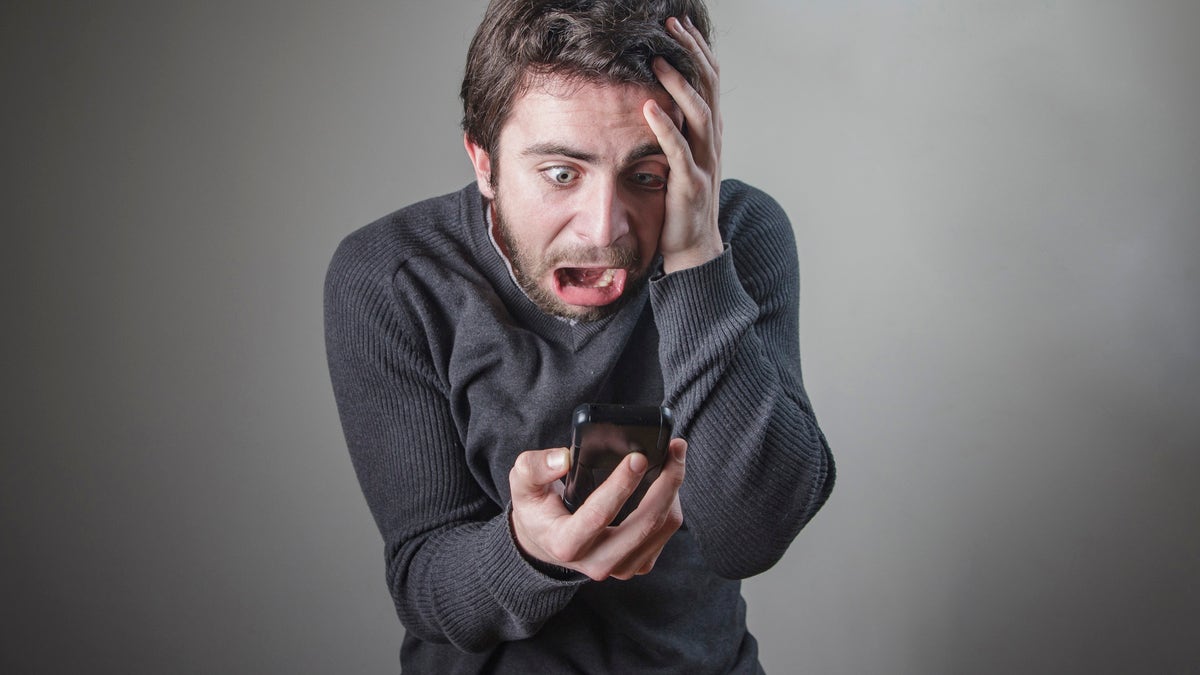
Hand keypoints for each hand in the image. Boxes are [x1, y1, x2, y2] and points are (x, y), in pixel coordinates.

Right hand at [509, 439, 686, 580]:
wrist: (546, 542)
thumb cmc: (538, 509)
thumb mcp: (523, 484)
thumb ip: (535, 467)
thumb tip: (564, 459)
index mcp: (566, 543)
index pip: (599, 515)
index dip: (621, 484)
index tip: (639, 457)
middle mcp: (596, 562)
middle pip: (643, 524)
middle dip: (665, 484)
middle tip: (675, 449)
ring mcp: (619, 567)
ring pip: (661, 528)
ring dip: (673, 491)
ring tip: (675, 458)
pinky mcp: (636, 564)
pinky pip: (665, 534)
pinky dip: (671, 505)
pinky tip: (668, 482)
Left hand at [644, 16, 723, 273]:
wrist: (692, 246)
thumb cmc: (680, 200)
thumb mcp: (680, 156)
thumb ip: (676, 128)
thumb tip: (658, 97)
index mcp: (709, 132)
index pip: (708, 80)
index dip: (697, 50)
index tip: (680, 24)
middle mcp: (712, 142)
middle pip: (708, 87)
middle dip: (692, 54)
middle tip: (673, 26)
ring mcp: (705, 162)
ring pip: (699, 114)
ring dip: (679, 85)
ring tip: (659, 60)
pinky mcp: (691, 184)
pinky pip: (680, 151)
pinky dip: (665, 127)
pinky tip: (649, 108)